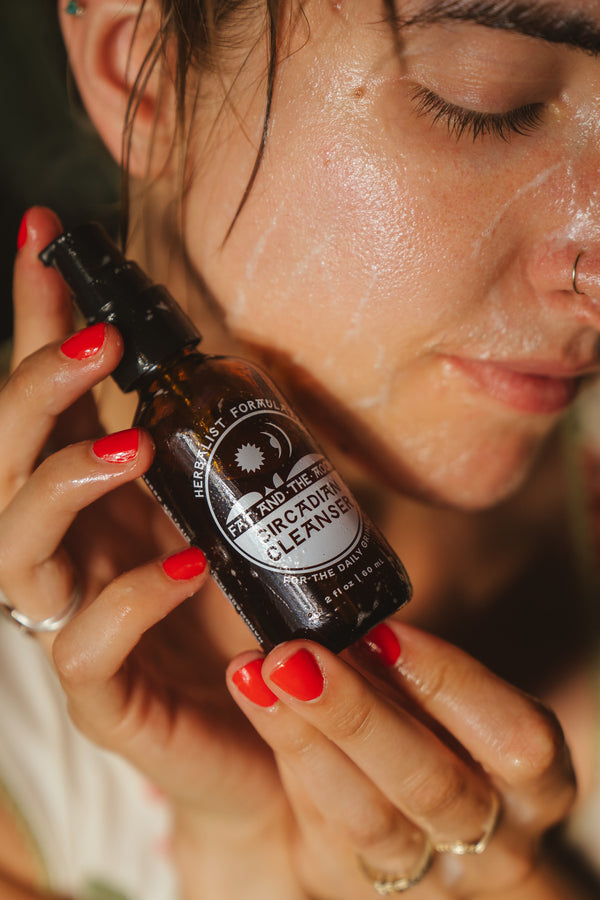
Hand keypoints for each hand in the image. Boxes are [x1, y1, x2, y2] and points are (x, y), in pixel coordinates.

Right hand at [0, 208, 283, 830]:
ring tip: (133, 447)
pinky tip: (183, 568)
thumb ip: (226, 449)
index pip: (47, 400)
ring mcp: (75, 623)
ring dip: (63, 483)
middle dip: (34, 390)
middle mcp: (72, 552)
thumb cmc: (255, 615)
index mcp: (97, 501)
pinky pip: (84, 649)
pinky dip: (128, 602)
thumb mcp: (244, 511)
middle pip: (7, 462)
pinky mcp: (104, 699)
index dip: (35, 320)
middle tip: (93, 340)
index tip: (46, 236)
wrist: (279, 736)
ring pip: (16, 550)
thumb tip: (243, 359)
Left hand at [227, 621, 576, 898]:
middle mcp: (492, 836)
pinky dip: (290, 766)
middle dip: (359, 714)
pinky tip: (259, 705)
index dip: (448, 682)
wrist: (423, 815)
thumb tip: (361, 572)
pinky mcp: (355, 881)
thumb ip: (417, 655)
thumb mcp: (458, 695)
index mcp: (536, 783)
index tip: (380, 631)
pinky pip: (322, 837)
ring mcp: (427, 872)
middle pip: (434, 786)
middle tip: (294, 653)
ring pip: (369, 821)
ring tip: (255, 674)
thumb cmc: (447, 729)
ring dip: (307, 741)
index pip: (516, 740)